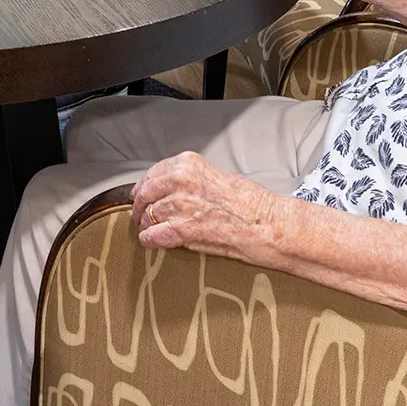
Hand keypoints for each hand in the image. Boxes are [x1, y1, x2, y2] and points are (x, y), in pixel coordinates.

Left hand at [131, 152, 275, 255]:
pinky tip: (151, 241)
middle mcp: (181, 181)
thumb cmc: (251, 203)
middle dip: (140, 206)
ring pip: (148, 215)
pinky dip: (149, 240)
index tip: (141, 194)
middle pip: (145, 194)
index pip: (153, 173)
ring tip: (149, 230)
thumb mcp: (218, 176)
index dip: (144, 186)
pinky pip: (153, 235)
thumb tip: (172, 189)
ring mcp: (180, 205)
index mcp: (189, 164)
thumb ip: (191, 180)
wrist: (267, 224)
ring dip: (146, 225)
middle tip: (139, 215)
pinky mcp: (183, 230)